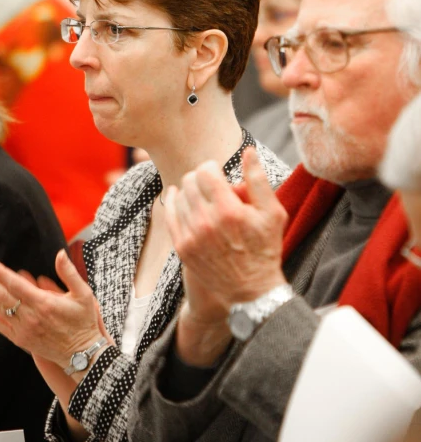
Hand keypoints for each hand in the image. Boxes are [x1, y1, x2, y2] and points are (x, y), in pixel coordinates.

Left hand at [0, 249, 110, 368]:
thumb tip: (60, 254)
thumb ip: (69, 273)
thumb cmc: (84, 322)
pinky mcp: (20, 339)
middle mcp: (30, 317)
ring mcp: (23, 329)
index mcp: (44, 303)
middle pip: (1, 295)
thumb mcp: (84, 294)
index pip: (15, 285)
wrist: (83, 355)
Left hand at [165, 147, 287, 319]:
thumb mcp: (272, 213)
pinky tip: (178, 196)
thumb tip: (249, 151)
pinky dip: (173, 202)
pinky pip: (170, 215)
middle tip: (211, 185)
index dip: (211, 167)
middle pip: (189, 181)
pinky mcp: (182, 248)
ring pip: (179, 196)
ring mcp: (192, 236)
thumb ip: (258, 180)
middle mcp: (207, 222)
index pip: (205, 170)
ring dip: (189, 191)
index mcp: (229, 210)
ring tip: (202, 196)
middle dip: (200, 178)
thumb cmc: (265, 248)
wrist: (251, 290)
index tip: (218, 173)